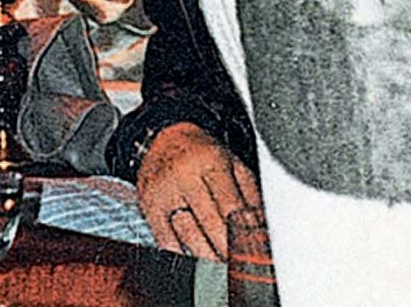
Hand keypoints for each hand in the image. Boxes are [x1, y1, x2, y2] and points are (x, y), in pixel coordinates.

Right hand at [135, 122, 259, 259]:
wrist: (162, 139)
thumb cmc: (202, 153)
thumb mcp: (231, 162)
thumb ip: (249, 192)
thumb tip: (262, 224)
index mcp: (211, 163)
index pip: (229, 204)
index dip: (243, 231)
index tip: (254, 250)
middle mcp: (185, 177)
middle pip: (209, 221)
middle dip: (227, 248)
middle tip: (241, 266)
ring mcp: (164, 194)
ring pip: (186, 234)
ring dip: (207, 257)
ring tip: (222, 270)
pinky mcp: (149, 208)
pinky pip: (165, 240)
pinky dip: (181, 256)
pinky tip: (195, 264)